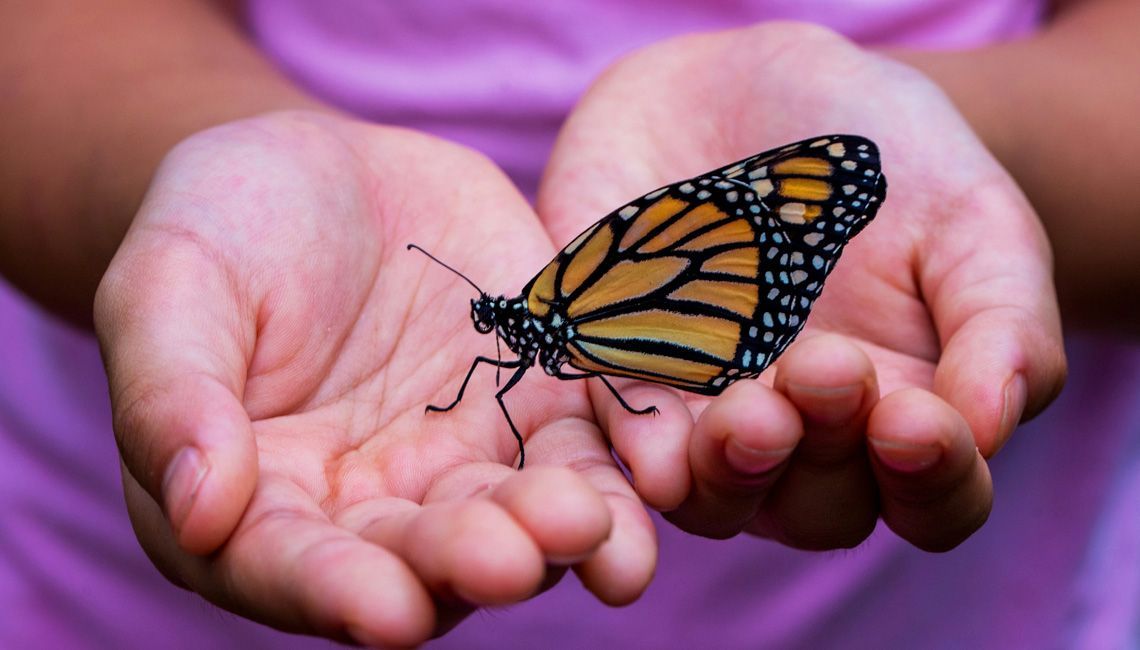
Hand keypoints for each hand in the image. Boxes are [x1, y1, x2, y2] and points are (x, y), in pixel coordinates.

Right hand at [94, 111, 654, 645]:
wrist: (324, 173)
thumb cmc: (221, 228)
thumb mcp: (170, 286)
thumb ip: (174, 395)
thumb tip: (197, 510)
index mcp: (261, 503)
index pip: (292, 568)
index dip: (334, 592)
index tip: (384, 609)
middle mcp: (370, 508)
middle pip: (421, 560)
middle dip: (467, 563)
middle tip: (511, 557)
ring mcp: (463, 461)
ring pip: (516, 519)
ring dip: (558, 536)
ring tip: (592, 528)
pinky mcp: (538, 406)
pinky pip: (585, 449)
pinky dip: (620, 471)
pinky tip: (655, 479)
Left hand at [538, 22, 1065, 550]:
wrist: (753, 88)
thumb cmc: (888, 161)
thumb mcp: (973, 220)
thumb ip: (1002, 323)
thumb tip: (989, 427)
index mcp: (903, 415)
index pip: (934, 499)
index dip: (933, 479)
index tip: (916, 419)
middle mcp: (803, 439)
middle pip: (818, 509)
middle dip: (823, 456)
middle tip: (823, 368)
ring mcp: (706, 417)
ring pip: (714, 497)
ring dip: (731, 472)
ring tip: (747, 414)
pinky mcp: (620, 376)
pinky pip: (620, 435)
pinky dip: (637, 447)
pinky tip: (653, 447)